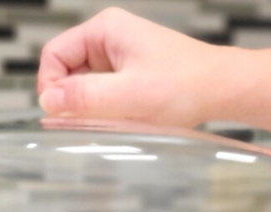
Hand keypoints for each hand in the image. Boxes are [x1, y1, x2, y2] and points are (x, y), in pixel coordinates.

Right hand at [37, 8, 240, 126]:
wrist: (223, 89)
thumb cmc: (186, 86)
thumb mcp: (130, 95)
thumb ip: (86, 97)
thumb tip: (47, 101)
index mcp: (104, 30)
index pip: (53, 55)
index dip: (51, 87)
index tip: (63, 115)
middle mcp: (109, 37)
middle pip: (67, 70)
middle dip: (74, 99)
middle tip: (92, 122)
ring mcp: (119, 55)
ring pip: (84, 84)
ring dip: (92, 106)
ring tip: (116, 119)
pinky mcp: (130, 73)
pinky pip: (103, 92)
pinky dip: (107, 109)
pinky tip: (126, 118)